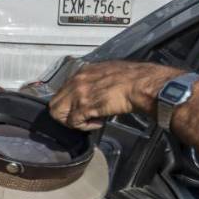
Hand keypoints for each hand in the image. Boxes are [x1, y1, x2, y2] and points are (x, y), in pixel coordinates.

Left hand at [48, 60, 176, 130]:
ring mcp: (79, 93)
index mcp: (83, 72)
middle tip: (81, 119)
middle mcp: (77, 80)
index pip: (64, 90)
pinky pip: (73, 122)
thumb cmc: (134, 79)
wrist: (143, 84)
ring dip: (73, 121)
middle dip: (66, 114)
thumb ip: (97, 81)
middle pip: (55, 103)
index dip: (72, 103)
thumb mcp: (110, 73)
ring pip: (58, 114)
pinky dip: (84, 126)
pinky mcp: (85, 106)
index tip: (83, 108)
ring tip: (90, 121)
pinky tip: (98, 122)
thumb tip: (95, 91)